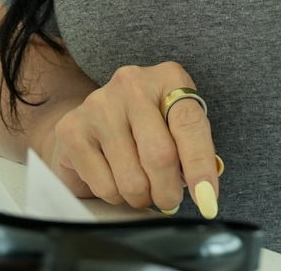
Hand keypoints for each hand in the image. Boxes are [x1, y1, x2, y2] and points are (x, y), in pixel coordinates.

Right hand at [40, 61, 222, 217]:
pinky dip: (116, 197)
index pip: (190, 124)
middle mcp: (132, 84)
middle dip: (168, 192)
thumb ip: (192, 152)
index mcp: (167, 78)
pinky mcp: (72, 129)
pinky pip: (105, 185)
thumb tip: (205, 195)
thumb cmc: (146, 129)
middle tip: (169, 202)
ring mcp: (98, 104)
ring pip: (132, 178)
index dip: (201, 166)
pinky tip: (116, 183)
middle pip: (160, 155)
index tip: (208, 200)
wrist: (91, 121)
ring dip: (142, 198)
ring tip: (141, 190)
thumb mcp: (175, 129)